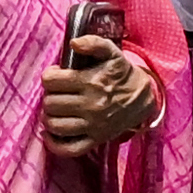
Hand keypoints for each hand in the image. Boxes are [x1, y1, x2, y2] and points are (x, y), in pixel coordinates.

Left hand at [39, 21, 161, 158]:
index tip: (56, 76)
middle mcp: (90, 105)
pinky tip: (51, 133)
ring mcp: (92, 126)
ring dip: (49, 117)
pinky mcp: (95, 140)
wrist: (143, 98)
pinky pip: (68, 149)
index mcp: (90, 82)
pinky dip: (54, 144)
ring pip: (55, 125)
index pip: (51, 81)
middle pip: (50, 103)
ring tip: (56, 110)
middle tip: (58, 93)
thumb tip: (73, 44)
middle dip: (50, 96)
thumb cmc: (122, 74)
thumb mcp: (112, 52)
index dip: (50, 76)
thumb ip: (93, 43)